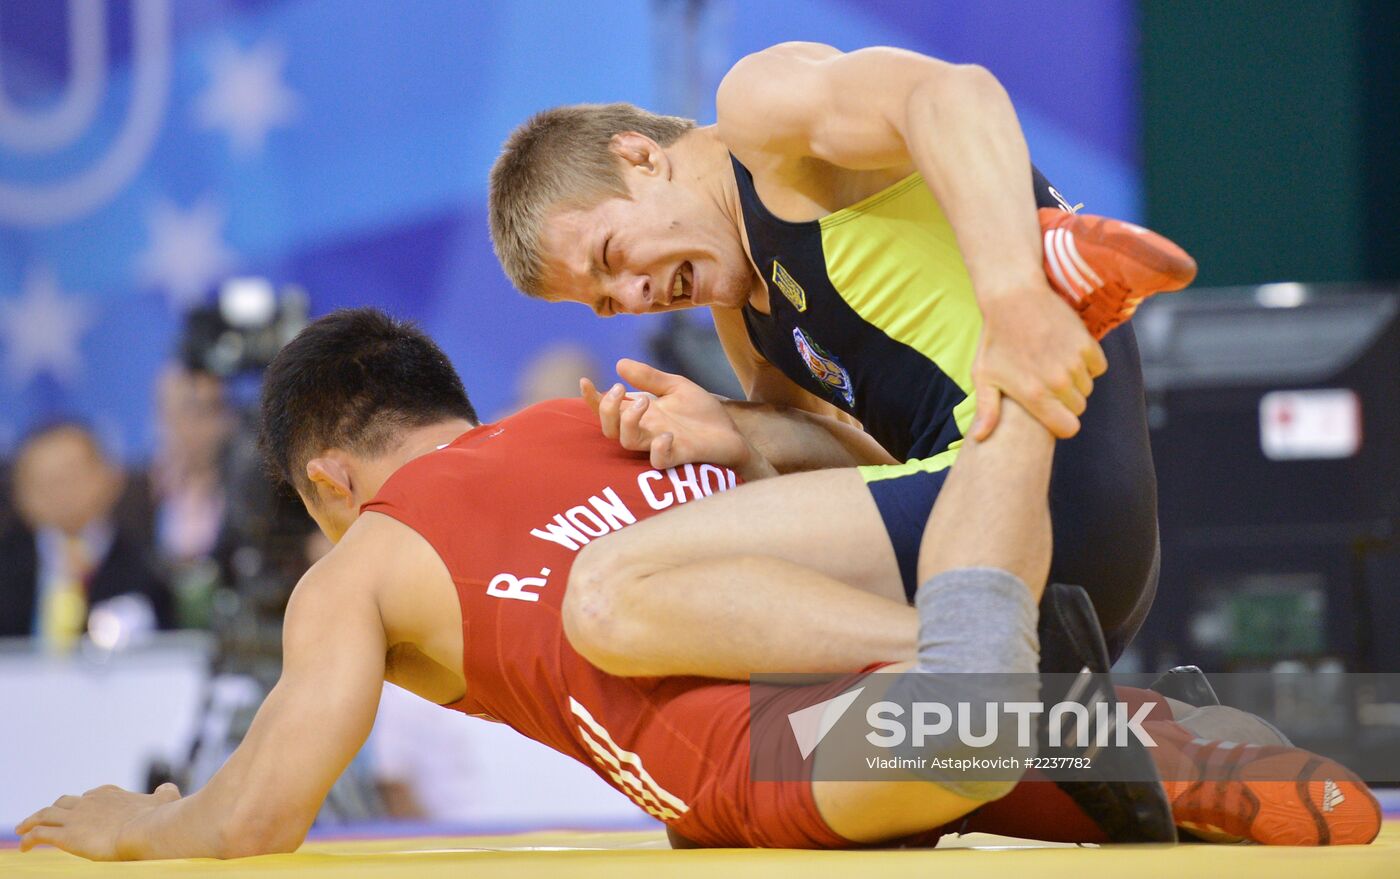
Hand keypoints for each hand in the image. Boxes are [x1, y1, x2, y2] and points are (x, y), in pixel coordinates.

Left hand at [16, 782, 180, 859]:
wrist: (147, 830)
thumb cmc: (160, 817)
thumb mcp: (166, 799)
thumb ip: (165, 792)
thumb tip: (168, 787)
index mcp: (110, 794)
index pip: (91, 796)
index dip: (84, 804)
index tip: (81, 811)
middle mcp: (90, 802)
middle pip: (64, 802)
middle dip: (55, 810)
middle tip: (47, 819)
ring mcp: (77, 818)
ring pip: (45, 815)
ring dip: (31, 821)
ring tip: (22, 829)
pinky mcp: (67, 836)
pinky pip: (39, 834)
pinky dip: (28, 838)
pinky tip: (24, 847)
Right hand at [581, 359, 754, 471]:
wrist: (731, 433)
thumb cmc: (701, 413)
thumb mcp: (676, 386)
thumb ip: (649, 377)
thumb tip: (619, 363)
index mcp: (642, 413)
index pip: (608, 409)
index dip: (592, 398)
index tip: (585, 380)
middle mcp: (645, 430)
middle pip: (609, 428)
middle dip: (607, 408)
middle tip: (620, 389)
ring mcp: (659, 444)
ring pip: (626, 441)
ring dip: (629, 420)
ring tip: (646, 402)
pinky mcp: (678, 456)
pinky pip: (658, 460)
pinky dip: (658, 448)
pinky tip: (667, 434)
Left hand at [970, 287, 1106, 439]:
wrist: (1013, 297)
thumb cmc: (995, 339)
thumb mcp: (984, 375)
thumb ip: (986, 410)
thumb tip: (978, 440)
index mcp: (1034, 396)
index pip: (1068, 429)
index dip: (1061, 423)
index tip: (1052, 413)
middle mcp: (1057, 383)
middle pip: (1078, 408)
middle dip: (1066, 401)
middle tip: (1048, 384)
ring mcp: (1074, 363)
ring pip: (1088, 387)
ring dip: (1076, 381)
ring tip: (1054, 365)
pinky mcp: (1087, 344)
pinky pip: (1098, 367)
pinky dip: (1088, 363)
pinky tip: (1068, 353)